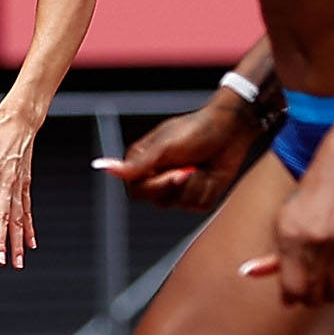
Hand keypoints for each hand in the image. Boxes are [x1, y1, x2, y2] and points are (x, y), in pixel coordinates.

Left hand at [0, 98, 43, 266]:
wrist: (22, 121)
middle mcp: (6, 182)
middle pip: (3, 215)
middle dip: (1, 240)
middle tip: (0, 259)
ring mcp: (18, 186)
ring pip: (18, 219)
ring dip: (18, 242)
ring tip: (17, 262)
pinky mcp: (25, 186)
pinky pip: (27, 211)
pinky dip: (29, 229)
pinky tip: (31, 245)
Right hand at [100, 102, 258, 211]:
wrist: (231, 129)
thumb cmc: (196, 130)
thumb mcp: (163, 147)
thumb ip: (135, 164)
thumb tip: (102, 167)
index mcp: (144, 163)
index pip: (136, 190)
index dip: (155, 185)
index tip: (173, 172)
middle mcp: (160, 177)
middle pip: (157, 200)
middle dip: (176, 185)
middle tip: (189, 167)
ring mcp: (180, 188)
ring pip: (180, 204)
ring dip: (195, 185)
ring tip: (201, 165)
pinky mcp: (199, 195)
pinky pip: (199, 205)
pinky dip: (208, 189)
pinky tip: (211, 173)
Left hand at [244, 155, 333, 306]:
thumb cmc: (308, 199)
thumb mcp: (283, 223)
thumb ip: (273, 253)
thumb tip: (251, 273)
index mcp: (291, 238)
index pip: (292, 288)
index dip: (290, 298)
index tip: (290, 297)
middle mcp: (316, 244)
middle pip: (314, 296)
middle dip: (308, 299)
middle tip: (306, 292)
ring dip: (328, 295)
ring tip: (323, 286)